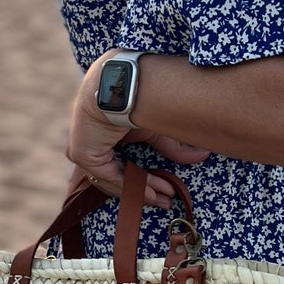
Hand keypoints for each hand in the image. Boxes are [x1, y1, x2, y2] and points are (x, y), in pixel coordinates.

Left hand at [65, 54, 209, 201]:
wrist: (126, 83)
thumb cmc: (139, 95)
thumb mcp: (156, 127)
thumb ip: (171, 146)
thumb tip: (201, 156)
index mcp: (100, 135)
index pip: (117, 166)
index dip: (142, 181)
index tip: (165, 191)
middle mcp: (89, 142)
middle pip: (115, 176)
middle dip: (142, 190)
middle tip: (165, 200)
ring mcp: (82, 148)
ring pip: (112, 179)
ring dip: (140, 190)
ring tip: (164, 197)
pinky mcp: (82, 153)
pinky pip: (108, 176)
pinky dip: (131, 186)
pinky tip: (152, 192)